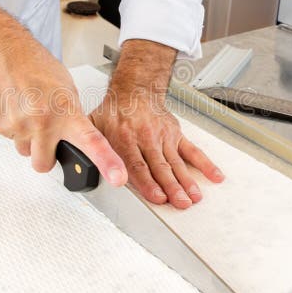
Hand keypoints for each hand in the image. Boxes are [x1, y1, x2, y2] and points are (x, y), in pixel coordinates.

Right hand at [0, 0, 127, 185]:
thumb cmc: (34, 63)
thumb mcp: (65, 87)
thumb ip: (72, 116)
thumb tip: (76, 137)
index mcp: (66, 110)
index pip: (91, 141)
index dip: (107, 162)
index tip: (119, 178)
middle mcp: (42, 121)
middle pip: (45, 164)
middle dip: (46, 155)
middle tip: (46, 132)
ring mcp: (18, 125)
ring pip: (25, 151)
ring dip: (28, 139)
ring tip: (28, 111)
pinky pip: (11, 139)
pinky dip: (14, 127)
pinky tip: (15, 107)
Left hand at [91, 40, 223, 208]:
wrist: (134, 89)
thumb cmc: (114, 112)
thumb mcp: (94, 126)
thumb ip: (89, 148)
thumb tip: (77, 168)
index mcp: (125, 138)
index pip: (137, 165)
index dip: (148, 183)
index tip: (157, 197)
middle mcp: (146, 138)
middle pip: (160, 167)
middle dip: (172, 187)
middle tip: (180, 202)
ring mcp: (163, 136)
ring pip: (177, 162)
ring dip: (187, 181)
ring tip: (194, 197)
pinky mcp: (175, 134)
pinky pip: (192, 150)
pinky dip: (205, 163)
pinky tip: (214, 176)